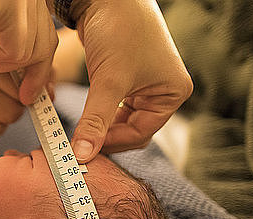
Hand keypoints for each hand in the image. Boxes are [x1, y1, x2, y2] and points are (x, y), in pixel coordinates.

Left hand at [67, 0, 192, 161]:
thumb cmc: (118, 30)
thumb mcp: (108, 81)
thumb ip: (95, 121)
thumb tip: (83, 155)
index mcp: (172, 93)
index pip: (141, 134)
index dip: (111, 143)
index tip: (84, 152)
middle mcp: (162, 91)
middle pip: (133, 131)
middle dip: (108, 138)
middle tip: (80, 147)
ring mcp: (145, 85)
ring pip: (122, 121)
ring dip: (102, 127)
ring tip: (80, 132)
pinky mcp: (127, 78)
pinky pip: (114, 107)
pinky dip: (99, 115)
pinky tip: (85, 118)